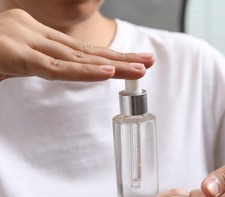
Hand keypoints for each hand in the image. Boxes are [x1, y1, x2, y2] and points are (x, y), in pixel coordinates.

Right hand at [0, 9, 153, 81]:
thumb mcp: (13, 58)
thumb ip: (36, 63)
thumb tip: (58, 71)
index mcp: (36, 36)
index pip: (80, 49)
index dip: (109, 56)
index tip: (135, 62)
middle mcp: (35, 34)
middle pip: (85, 50)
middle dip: (120, 58)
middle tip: (149, 62)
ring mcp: (25, 40)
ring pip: (76, 57)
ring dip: (111, 64)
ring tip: (140, 69)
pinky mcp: (14, 53)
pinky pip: (53, 66)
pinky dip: (81, 71)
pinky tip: (106, 72)